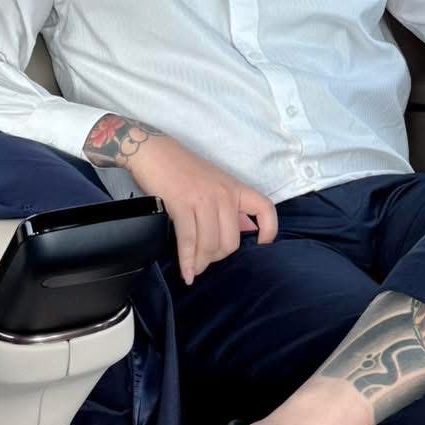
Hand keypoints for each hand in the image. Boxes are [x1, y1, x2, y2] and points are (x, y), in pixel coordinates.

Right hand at [84, 117, 277, 284]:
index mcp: (235, 188)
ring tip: (194, 269)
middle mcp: (224, 194)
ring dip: (201, 263)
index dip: (269, 229)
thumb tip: (243, 232)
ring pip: (210, 244)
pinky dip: (187, 261)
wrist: (154, 152)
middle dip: (218, 257)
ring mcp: (204, 199)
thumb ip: (230, 207)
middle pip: (231, 240)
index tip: (261, 244)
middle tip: (206, 260)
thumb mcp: (215, 184)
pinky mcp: (182, 204)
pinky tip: (186, 273)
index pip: (265, 208)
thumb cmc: (183, 170)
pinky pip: (189, 240)